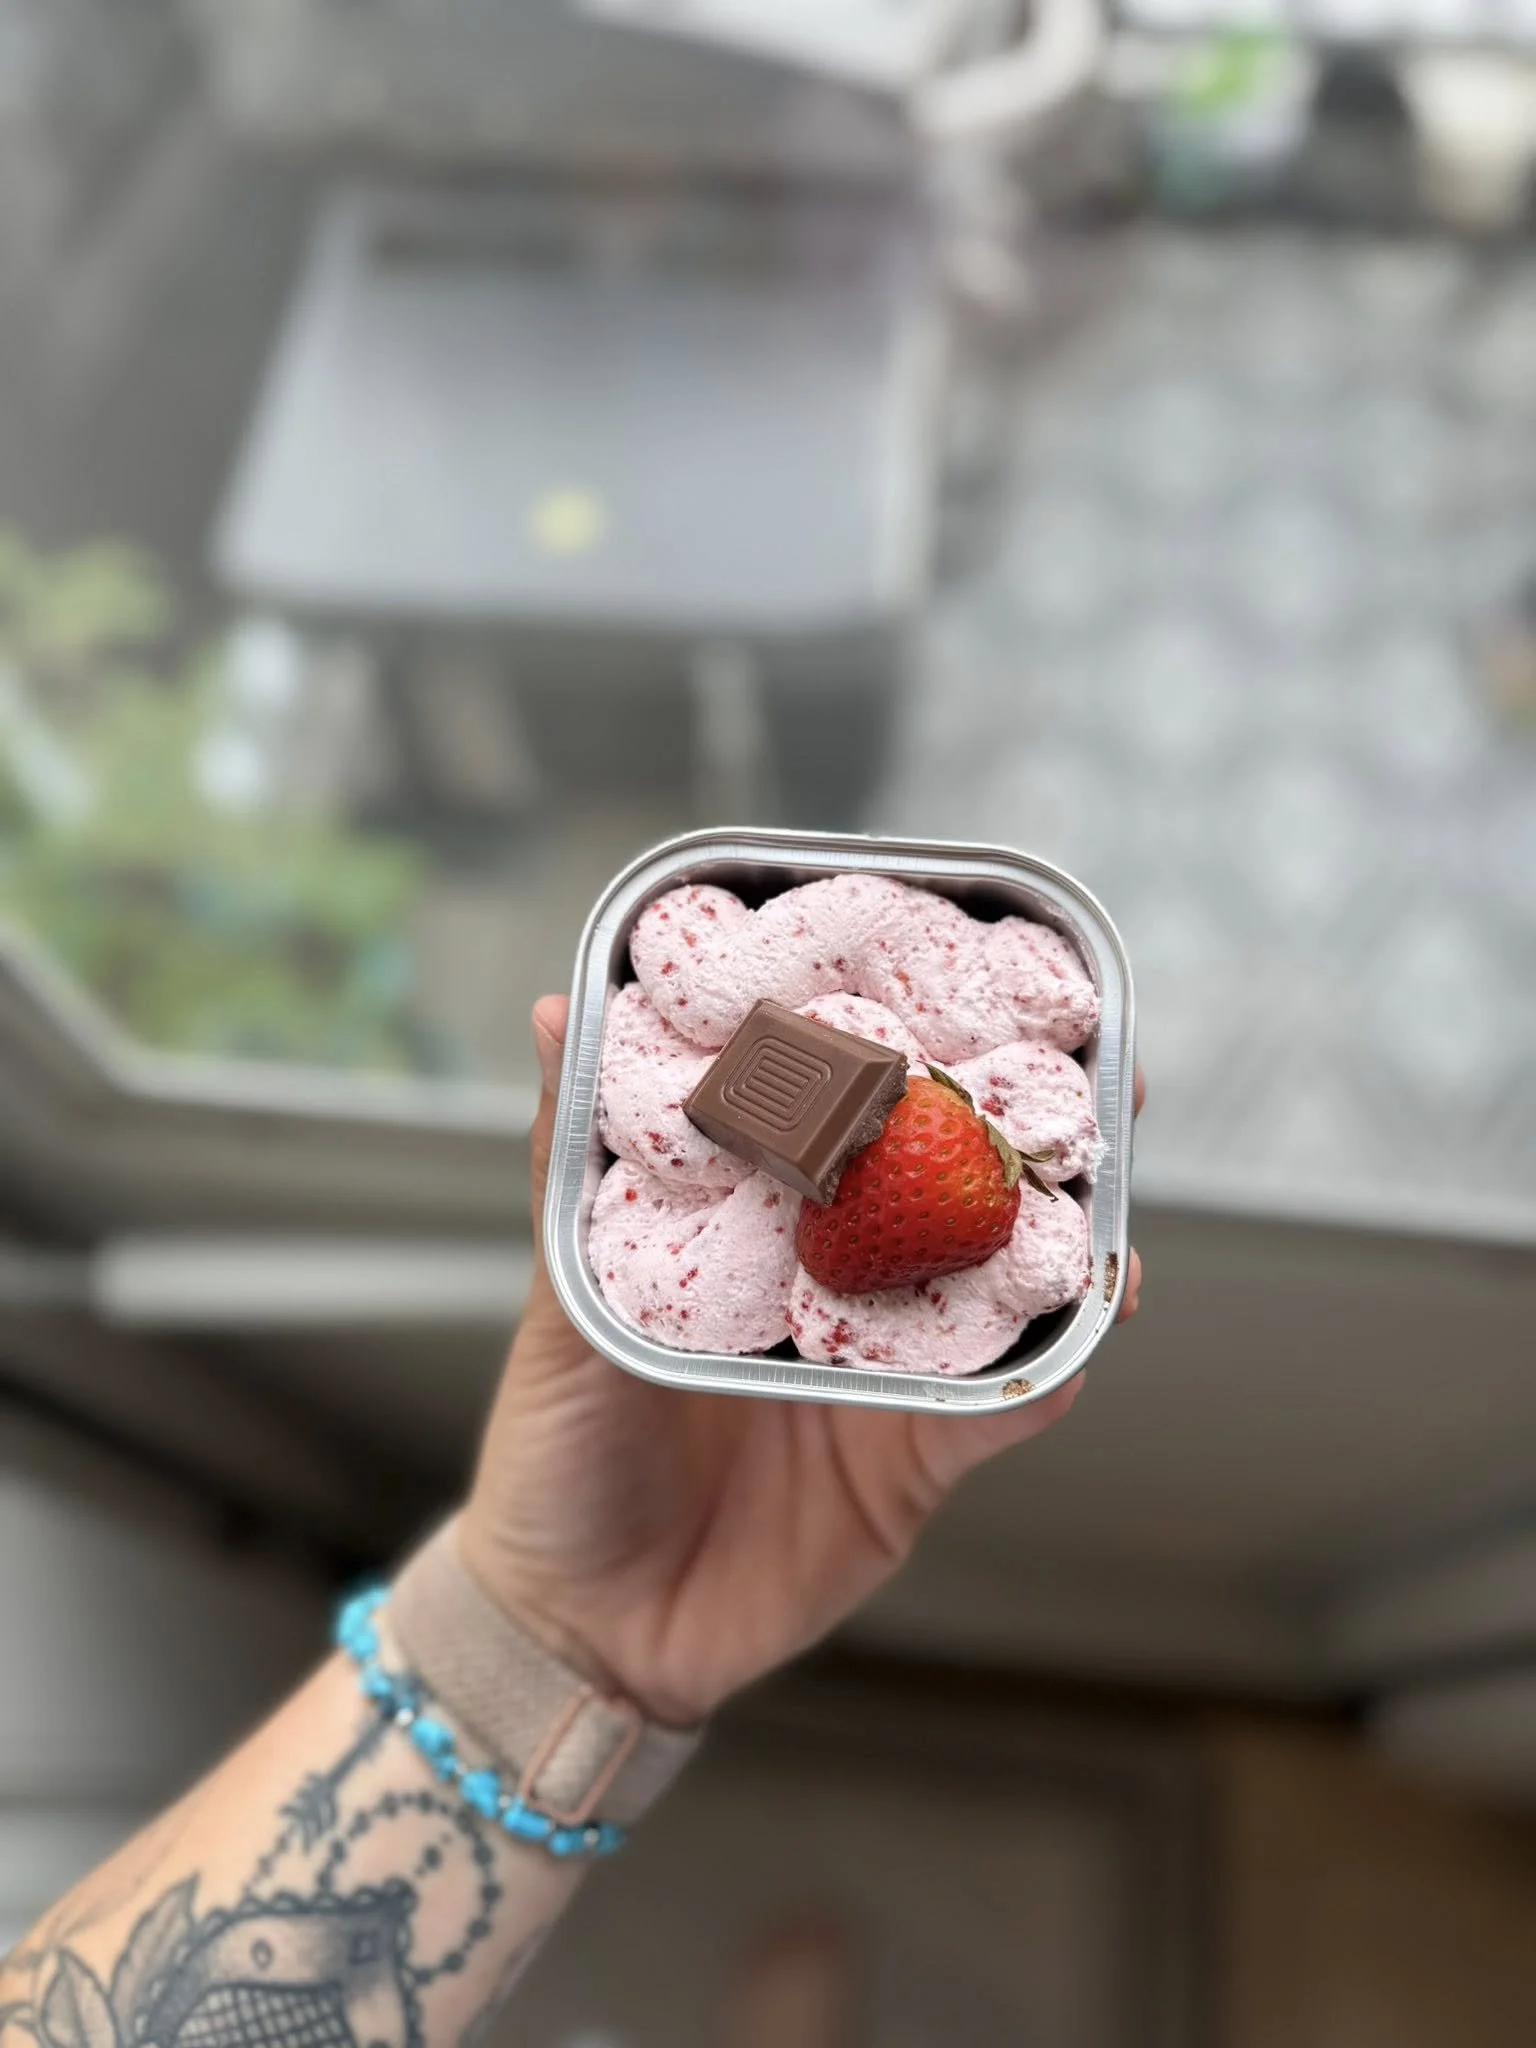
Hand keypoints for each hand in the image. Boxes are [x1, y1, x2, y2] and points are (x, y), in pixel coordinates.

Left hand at [461, 997, 1144, 1726]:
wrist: (579, 1628)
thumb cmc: (557, 1453)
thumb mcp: (558, 1304)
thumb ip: (572, 1170)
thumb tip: (559, 1014)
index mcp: (759, 1233)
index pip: (848, 1125)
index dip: (908, 1053)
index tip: (957, 974)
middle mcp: (835, 1286)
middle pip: (946, 1191)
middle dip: (1023, 1125)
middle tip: (1089, 1067)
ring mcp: (886, 1370)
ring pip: (996, 1286)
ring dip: (1061, 1232)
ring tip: (1104, 1175)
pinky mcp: (917, 1461)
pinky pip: (1004, 1408)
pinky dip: (1051, 1368)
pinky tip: (1093, 1316)